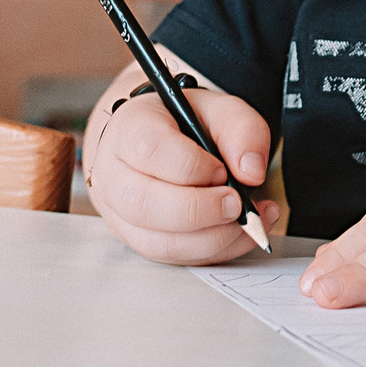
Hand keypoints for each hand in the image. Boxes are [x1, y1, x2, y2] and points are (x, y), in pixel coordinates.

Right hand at [85, 82, 280, 264]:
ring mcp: (119, 213)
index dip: (192, 167)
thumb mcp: (218, 109)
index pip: (150, 151)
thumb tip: (252, 172)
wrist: (156, 140)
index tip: (222, 170)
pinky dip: (214, 250)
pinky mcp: (138, 240)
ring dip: (211, 238)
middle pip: (144, 205)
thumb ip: (241, 130)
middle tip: (237, 204)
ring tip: (248, 220)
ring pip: (157, 241)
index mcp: (128, 129)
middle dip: (199, 211)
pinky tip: (241, 232)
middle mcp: (113, 174)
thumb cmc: (183, 123)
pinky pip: (174, 258)